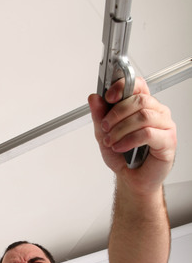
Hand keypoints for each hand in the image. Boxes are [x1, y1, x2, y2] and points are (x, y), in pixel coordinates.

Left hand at [88, 77, 176, 194]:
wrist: (131, 178)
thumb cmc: (123, 155)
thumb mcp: (104, 133)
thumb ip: (99, 115)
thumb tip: (94, 98)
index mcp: (143, 105)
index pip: (137, 84)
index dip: (123, 86)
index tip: (108, 96)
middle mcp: (156, 112)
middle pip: (139, 100)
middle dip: (116, 114)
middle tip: (105, 127)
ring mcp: (165, 125)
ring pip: (143, 116)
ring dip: (121, 129)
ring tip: (111, 141)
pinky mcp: (168, 141)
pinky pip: (148, 133)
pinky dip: (129, 140)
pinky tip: (120, 147)